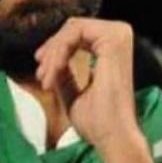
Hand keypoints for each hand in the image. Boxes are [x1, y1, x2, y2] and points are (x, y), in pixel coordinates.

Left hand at [35, 17, 136, 145]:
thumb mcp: (73, 93)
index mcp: (113, 50)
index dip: (56, 48)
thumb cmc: (98, 121)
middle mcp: (119, 38)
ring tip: (47, 78)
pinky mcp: (113, 40)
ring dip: (54, 52)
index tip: (41, 71)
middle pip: (74, 28)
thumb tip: (52, 59)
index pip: (79, 34)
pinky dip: (59, 50)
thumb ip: (66, 73)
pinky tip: (54, 73)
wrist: (112, 134)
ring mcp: (118, 37)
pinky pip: (75, 32)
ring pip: (72, 28)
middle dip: (52, 50)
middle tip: (41, 75)